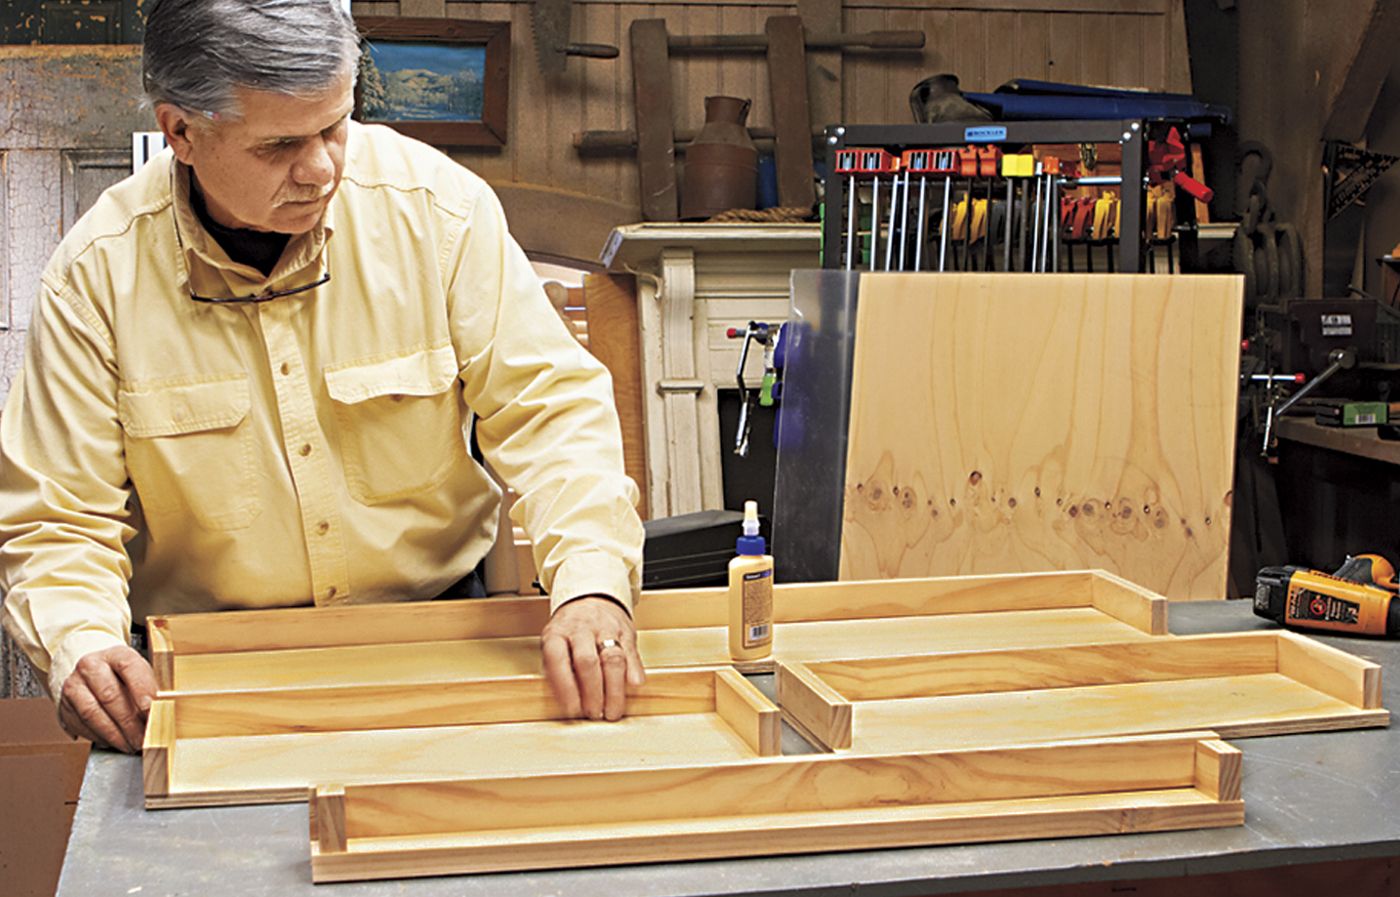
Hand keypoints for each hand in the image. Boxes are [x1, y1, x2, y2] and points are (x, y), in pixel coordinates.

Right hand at [58, 645, 156, 752]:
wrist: (93, 672)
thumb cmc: (124, 675)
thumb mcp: (141, 673)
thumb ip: (151, 689)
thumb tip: (163, 711)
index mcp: (115, 654)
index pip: (129, 667)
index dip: (141, 689)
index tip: (151, 710)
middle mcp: (91, 666)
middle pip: (110, 695)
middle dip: (130, 722)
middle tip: (143, 738)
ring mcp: (74, 685)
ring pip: (92, 713)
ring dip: (114, 734)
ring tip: (130, 745)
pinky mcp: (65, 705)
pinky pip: (82, 725)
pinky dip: (100, 737)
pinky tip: (115, 742)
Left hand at [540, 595, 644, 720]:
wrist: (592, 598)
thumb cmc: (570, 630)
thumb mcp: (553, 644)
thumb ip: (556, 670)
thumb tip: (564, 701)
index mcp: (557, 633)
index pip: (558, 660)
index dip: (565, 688)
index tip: (572, 709)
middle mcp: (581, 629)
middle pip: (588, 662)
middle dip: (592, 693)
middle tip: (594, 714)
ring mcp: (605, 629)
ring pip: (613, 659)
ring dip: (614, 690)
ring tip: (612, 711)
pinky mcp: (626, 632)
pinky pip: (632, 653)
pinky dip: (634, 673)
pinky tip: (633, 687)